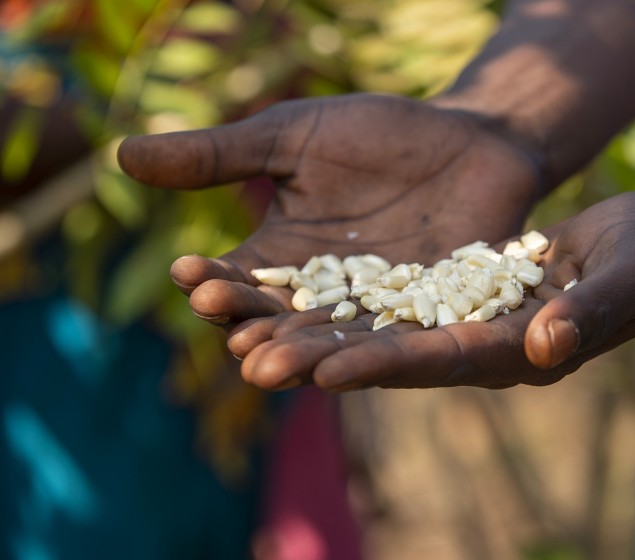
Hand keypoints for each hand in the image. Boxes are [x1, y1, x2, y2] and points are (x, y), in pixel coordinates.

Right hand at [117, 93, 539, 325]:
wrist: (469, 139)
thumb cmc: (377, 133)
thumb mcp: (294, 137)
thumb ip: (221, 155)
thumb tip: (120, 153)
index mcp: (279, 256)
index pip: (235, 282)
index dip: (212, 283)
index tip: (191, 276)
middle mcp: (319, 295)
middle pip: (278, 327)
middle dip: (257, 337)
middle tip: (239, 348)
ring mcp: (371, 312)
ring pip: (329, 345)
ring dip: (302, 359)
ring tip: (274, 371)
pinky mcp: (424, 322)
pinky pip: (393, 345)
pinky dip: (368, 357)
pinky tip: (345, 367)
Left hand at [226, 191, 634, 390]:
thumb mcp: (628, 273)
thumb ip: (592, 310)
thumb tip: (548, 344)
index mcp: (520, 351)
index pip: (444, 363)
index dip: (386, 367)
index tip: (325, 370)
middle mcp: (482, 346)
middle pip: (395, 357)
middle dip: (327, 360)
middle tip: (256, 362)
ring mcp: (465, 322)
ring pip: (380, 329)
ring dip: (319, 332)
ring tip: (250, 330)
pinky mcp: (454, 292)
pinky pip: (391, 297)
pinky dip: (344, 295)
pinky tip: (294, 288)